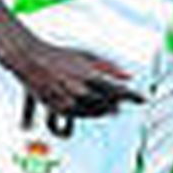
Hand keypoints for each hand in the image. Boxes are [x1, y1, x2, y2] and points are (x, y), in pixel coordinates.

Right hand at [0, 35, 143, 117]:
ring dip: (104, 111)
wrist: (29, 59)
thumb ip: (109, 66)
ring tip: (112, 108)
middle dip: (118, 103)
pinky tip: (92, 110)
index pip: (117, 89)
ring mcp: (68, 100)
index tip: (143, 99)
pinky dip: (88, 114)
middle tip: (125, 102)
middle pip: (107, 104)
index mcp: (88, 75)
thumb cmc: (58, 55)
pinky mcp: (58, 108)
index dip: (132, 96)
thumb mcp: (86, 55)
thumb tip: (129, 76)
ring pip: (94, 113)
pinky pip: (78, 117)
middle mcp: (79, 90)